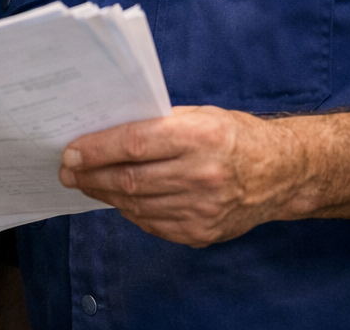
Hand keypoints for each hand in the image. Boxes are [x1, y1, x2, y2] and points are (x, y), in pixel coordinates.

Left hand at [57, 105, 305, 247]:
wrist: (282, 173)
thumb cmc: (234, 136)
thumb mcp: (199, 116)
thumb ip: (156, 125)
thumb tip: (102, 134)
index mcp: (200, 136)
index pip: (134, 144)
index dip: (96, 149)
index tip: (70, 151)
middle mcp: (202, 175)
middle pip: (129, 180)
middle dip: (89, 175)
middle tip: (67, 171)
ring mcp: (203, 209)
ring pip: (136, 205)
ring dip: (104, 194)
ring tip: (86, 183)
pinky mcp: (202, 232)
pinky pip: (152, 223)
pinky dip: (129, 210)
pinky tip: (119, 199)